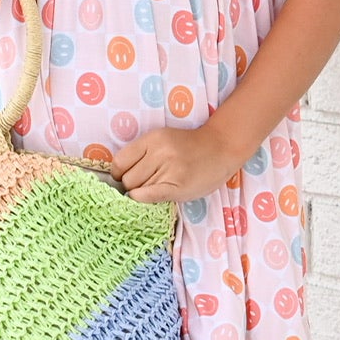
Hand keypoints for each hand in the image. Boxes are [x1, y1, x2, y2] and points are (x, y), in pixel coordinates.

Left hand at [108, 124, 239, 205]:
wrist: (222, 148)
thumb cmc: (190, 147)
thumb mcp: (163, 140)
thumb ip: (142, 154)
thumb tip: (118, 176)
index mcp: (152, 139)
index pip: (119, 162)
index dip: (118, 174)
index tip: (126, 177)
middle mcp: (158, 152)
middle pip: (127, 179)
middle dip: (131, 186)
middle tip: (145, 185)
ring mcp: (169, 170)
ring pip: (137, 190)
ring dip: (141, 193)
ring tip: (156, 188)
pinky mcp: (177, 186)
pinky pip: (148, 197)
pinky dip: (143, 200)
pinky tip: (151, 197)